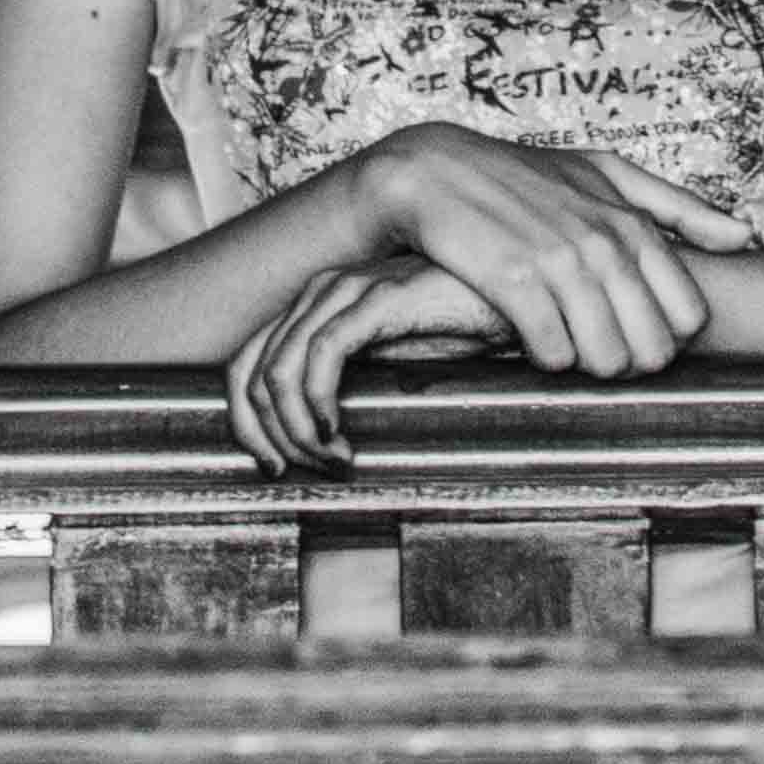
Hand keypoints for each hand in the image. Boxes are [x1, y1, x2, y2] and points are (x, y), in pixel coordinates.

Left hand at [227, 256, 507, 471]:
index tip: (272, 468)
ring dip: (297, 431)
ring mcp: (348, 290)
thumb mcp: (393, 362)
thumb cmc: (462, 327)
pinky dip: (318, 403)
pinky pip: (324, 354)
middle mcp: (321, 293)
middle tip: (306, 473)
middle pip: (249, 373)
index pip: (244, 365)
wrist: (518, 297)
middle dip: (269, 437)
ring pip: (280, 371)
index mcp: (316, 306)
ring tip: (335, 461)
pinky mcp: (380, 298)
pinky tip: (340, 434)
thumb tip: (315, 445)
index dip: (247, 425)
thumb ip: (353, 383)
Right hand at [355, 123, 753, 387]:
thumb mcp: (606, 173)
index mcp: (632, 222)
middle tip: (600, 350)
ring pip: (606, 359)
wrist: (436, 172)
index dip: (667, 338)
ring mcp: (560, 262)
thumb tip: (745, 235)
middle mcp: (604, 242)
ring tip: (567, 345)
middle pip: (652, 348)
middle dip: (631, 362)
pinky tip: (531, 338)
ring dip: (588, 366)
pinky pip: (552, 354)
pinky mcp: (515, 281)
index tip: (635, 332)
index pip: (689, 316)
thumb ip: (679, 207)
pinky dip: (545, 359)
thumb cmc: (524, 175)